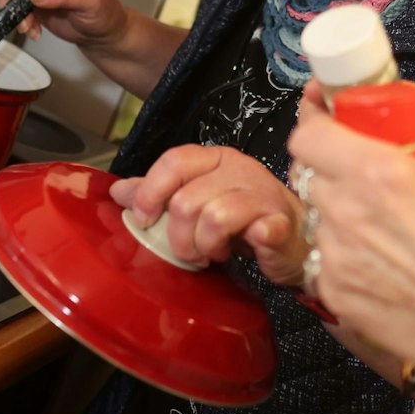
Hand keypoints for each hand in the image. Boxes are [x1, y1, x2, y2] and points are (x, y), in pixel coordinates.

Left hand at [108, 145, 307, 282]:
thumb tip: (117, 191)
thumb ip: (159, 194)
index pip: (174, 162)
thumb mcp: (197, 201)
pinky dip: (245, 242)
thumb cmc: (244, 219)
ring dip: (206, 245)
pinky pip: (257, 229)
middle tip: (190, 252)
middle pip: (187, 199)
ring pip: (214, 217)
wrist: (297, 238)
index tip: (146, 221)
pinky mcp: (280, 221)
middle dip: (180, 236)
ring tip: (213, 253)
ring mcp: (262, 193)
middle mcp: (239, 169)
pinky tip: (245, 247)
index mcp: (215, 159)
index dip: (152, 192)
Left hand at [288, 97, 414, 391]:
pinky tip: (387, 264)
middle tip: (372, 180)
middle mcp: (348, 212)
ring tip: (388, 230)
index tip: (333, 129)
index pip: (308, 136)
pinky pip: (327, 260)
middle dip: (336, 171)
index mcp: (379, 174)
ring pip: (320, 219)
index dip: (318, 128)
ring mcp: (337, 258)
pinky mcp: (337, 296)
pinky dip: (347, 255)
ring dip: (342, 214)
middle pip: (312, 176)